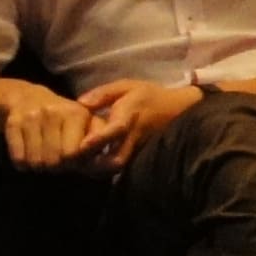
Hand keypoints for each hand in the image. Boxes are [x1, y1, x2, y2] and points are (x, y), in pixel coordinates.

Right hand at [0, 86, 104, 172]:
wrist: (28, 98)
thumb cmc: (65, 120)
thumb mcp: (86, 125)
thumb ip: (100, 147)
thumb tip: (113, 167)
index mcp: (77, 113)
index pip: (74, 154)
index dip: (75, 163)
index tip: (75, 160)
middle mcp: (54, 112)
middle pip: (55, 161)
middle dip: (57, 167)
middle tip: (57, 161)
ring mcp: (31, 116)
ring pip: (36, 162)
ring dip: (40, 167)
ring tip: (44, 157)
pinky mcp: (13, 123)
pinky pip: (18, 159)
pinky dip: (24, 165)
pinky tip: (29, 155)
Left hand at [71, 78, 202, 170]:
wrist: (180, 109)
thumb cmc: (150, 96)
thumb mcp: (127, 86)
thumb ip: (103, 94)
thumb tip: (80, 103)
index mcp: (130, 116)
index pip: (116, 130)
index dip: (99, 138)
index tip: (83, 145)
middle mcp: (134, 137)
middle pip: (117, 160)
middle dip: (95, 164)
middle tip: (76, 162)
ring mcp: (138, 150)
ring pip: (118, 167)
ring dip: (99, 169)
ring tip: (80, 165)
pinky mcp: (139, 157)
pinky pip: (121, 167)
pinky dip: (105, 169)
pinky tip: (91, 165)